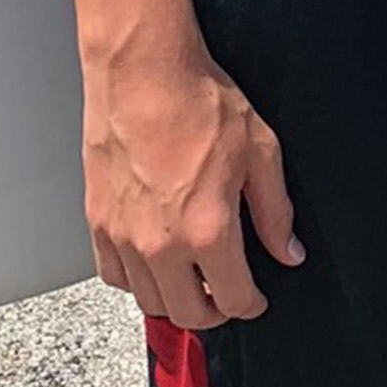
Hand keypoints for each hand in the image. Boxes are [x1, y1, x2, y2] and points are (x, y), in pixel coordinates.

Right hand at [82, 37, 303, 328]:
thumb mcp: (260, 150)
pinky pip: (114, 277)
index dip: (251, 304)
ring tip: (193, 278)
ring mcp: (124, 238)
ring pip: (149, 302)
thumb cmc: (200, 101)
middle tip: (226, 293)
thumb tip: (288, 251)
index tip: (256, 297)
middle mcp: (161, 244)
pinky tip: (155, 259)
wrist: (143, 71)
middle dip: (214, 310)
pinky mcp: (98, 223)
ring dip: (174, 298)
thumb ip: (275, 211)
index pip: (232, 299)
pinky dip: (136, 279)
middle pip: (188, 315)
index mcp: (208, 230)